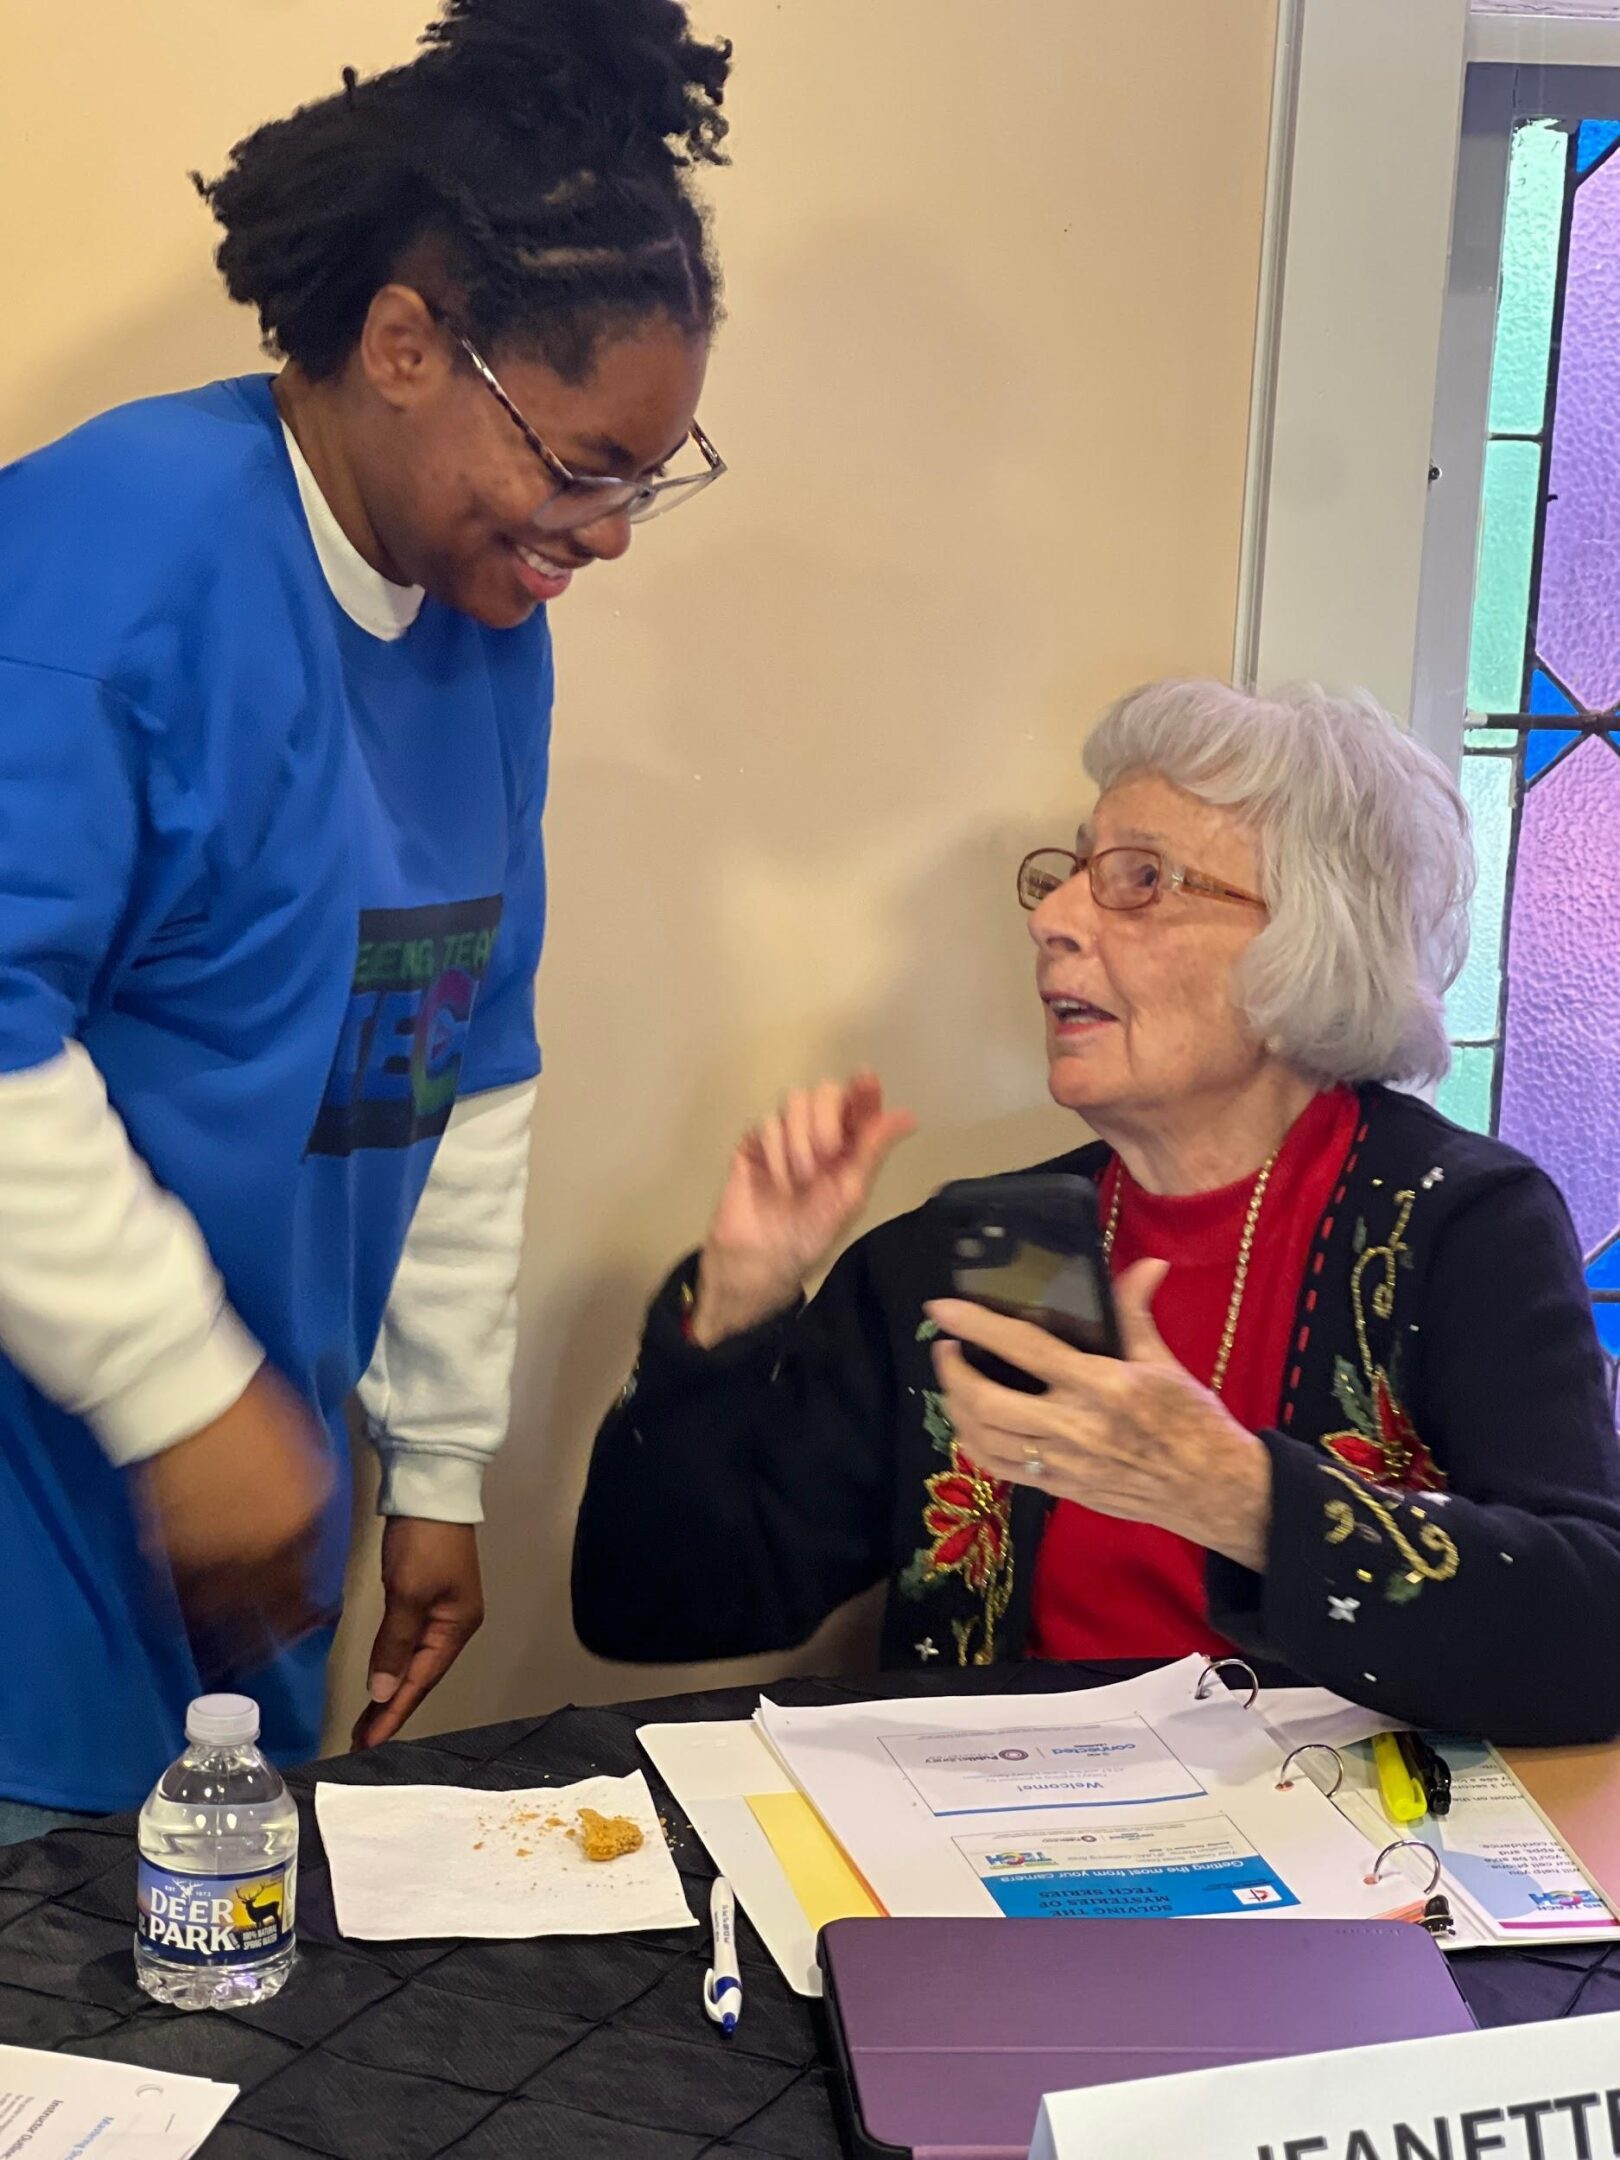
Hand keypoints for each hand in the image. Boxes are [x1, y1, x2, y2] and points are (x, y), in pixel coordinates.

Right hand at [140, 1366, 333, 1667]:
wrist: (190, 1396)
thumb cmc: (253, 1410)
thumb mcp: (305, 1449)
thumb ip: (309, 1494)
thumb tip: (306, 1521)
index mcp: (305, 1518)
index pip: (312, 1578)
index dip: (309, 1607)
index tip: (310, 1622)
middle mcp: (268, 1545)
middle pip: (273, 1608)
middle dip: (273, 1637)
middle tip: (269, 1655)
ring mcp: (218, 1552)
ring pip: (226, 1616)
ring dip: (228, 1644)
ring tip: (229, 1665)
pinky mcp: (172, 1551)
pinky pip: (180, 1599)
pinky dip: (182, 1619)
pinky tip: (182, 1632)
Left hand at [351, 1518, 483, 1749]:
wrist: (431, 1490)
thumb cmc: (424, 1543)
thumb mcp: (408, 1594)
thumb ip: (395, 1645)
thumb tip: (382, 1692)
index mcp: (457, 1627)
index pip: (420, 1682)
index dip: (394, 1713)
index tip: (368, 1743)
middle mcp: (454, 1625)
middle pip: (420, 1676)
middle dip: (392, 1708)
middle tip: (361, 1740)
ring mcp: (441, 1610)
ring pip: (414, 1662)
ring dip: (391, 1689)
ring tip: (368, 1721)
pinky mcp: (425, 1597)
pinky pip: (408, 1643)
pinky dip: (393, 1664)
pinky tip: (382, 1677)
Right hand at [691, 1071, 916, 1345]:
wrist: (761, 1261)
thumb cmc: (810, 1235)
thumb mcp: (848, 1196)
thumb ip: (871, 1150)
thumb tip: (908, 1116)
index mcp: (848, 1147)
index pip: (859, 1105)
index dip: (864, 1089)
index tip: (866, 1080)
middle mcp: (817, 1134)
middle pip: (824, 1093)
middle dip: (826, 1118)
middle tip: (827, 1152)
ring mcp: (784, 1136)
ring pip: (795, 1101)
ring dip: (801, 1138)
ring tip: (802, 1178)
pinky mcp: (754, 1143)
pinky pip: (767, 1123)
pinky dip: (777, 1151)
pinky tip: (780, 1181)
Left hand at [926, 1261, 1273, 1570]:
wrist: (1213, 1491)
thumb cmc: (1192, 1422)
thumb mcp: (1164, 1362)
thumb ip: (1137, 1312)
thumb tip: (1148, 1263)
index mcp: (1101, 1385)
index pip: (1024, 1348)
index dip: (976, 1325)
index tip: (941, 1309)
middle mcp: (1076, 1426)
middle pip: (989, 1402)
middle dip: (953, 1373)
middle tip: (945, 1347)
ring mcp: (1064, 1463)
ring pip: (986, 1439)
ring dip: (957, 1407)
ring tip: (953, 1381)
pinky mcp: (1061, 1489)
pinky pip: (1001, 1468)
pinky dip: (975, 1443)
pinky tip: (971, 1422)